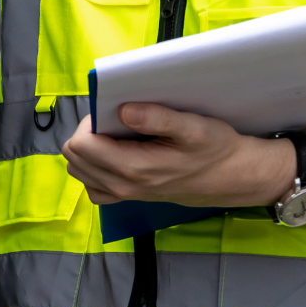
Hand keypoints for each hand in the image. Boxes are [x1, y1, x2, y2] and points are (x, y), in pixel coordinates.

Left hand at [60, 103, 291, 207]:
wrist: (231, 177)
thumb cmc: (214, 149)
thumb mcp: (193, 127)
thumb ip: (157, 118)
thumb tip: (122, 110)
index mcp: (134, 168)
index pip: (81, 145)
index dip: (88, 122)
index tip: (110, 112)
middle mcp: (123, 186)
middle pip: (74, 158)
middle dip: (86, 133)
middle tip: (112, 120)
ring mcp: (124, 194)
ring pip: (79, 172)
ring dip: (87, 149)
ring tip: (113, 134)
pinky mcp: (128, 196)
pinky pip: (93, 185)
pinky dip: (94, 167)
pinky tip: (113, 152)